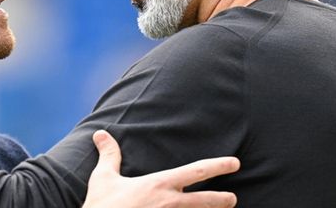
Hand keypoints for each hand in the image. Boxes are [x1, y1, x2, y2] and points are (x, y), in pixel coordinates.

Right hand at [83, 130, 238, 207]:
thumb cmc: (101, 206)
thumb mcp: (103, 178)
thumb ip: (109, 156)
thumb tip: (100, 134)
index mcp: (160, 185)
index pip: (196, 171)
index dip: (218, 166)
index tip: (235, 163)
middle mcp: (169, 204)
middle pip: (205, 201)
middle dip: (222, 200)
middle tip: (233, 199)